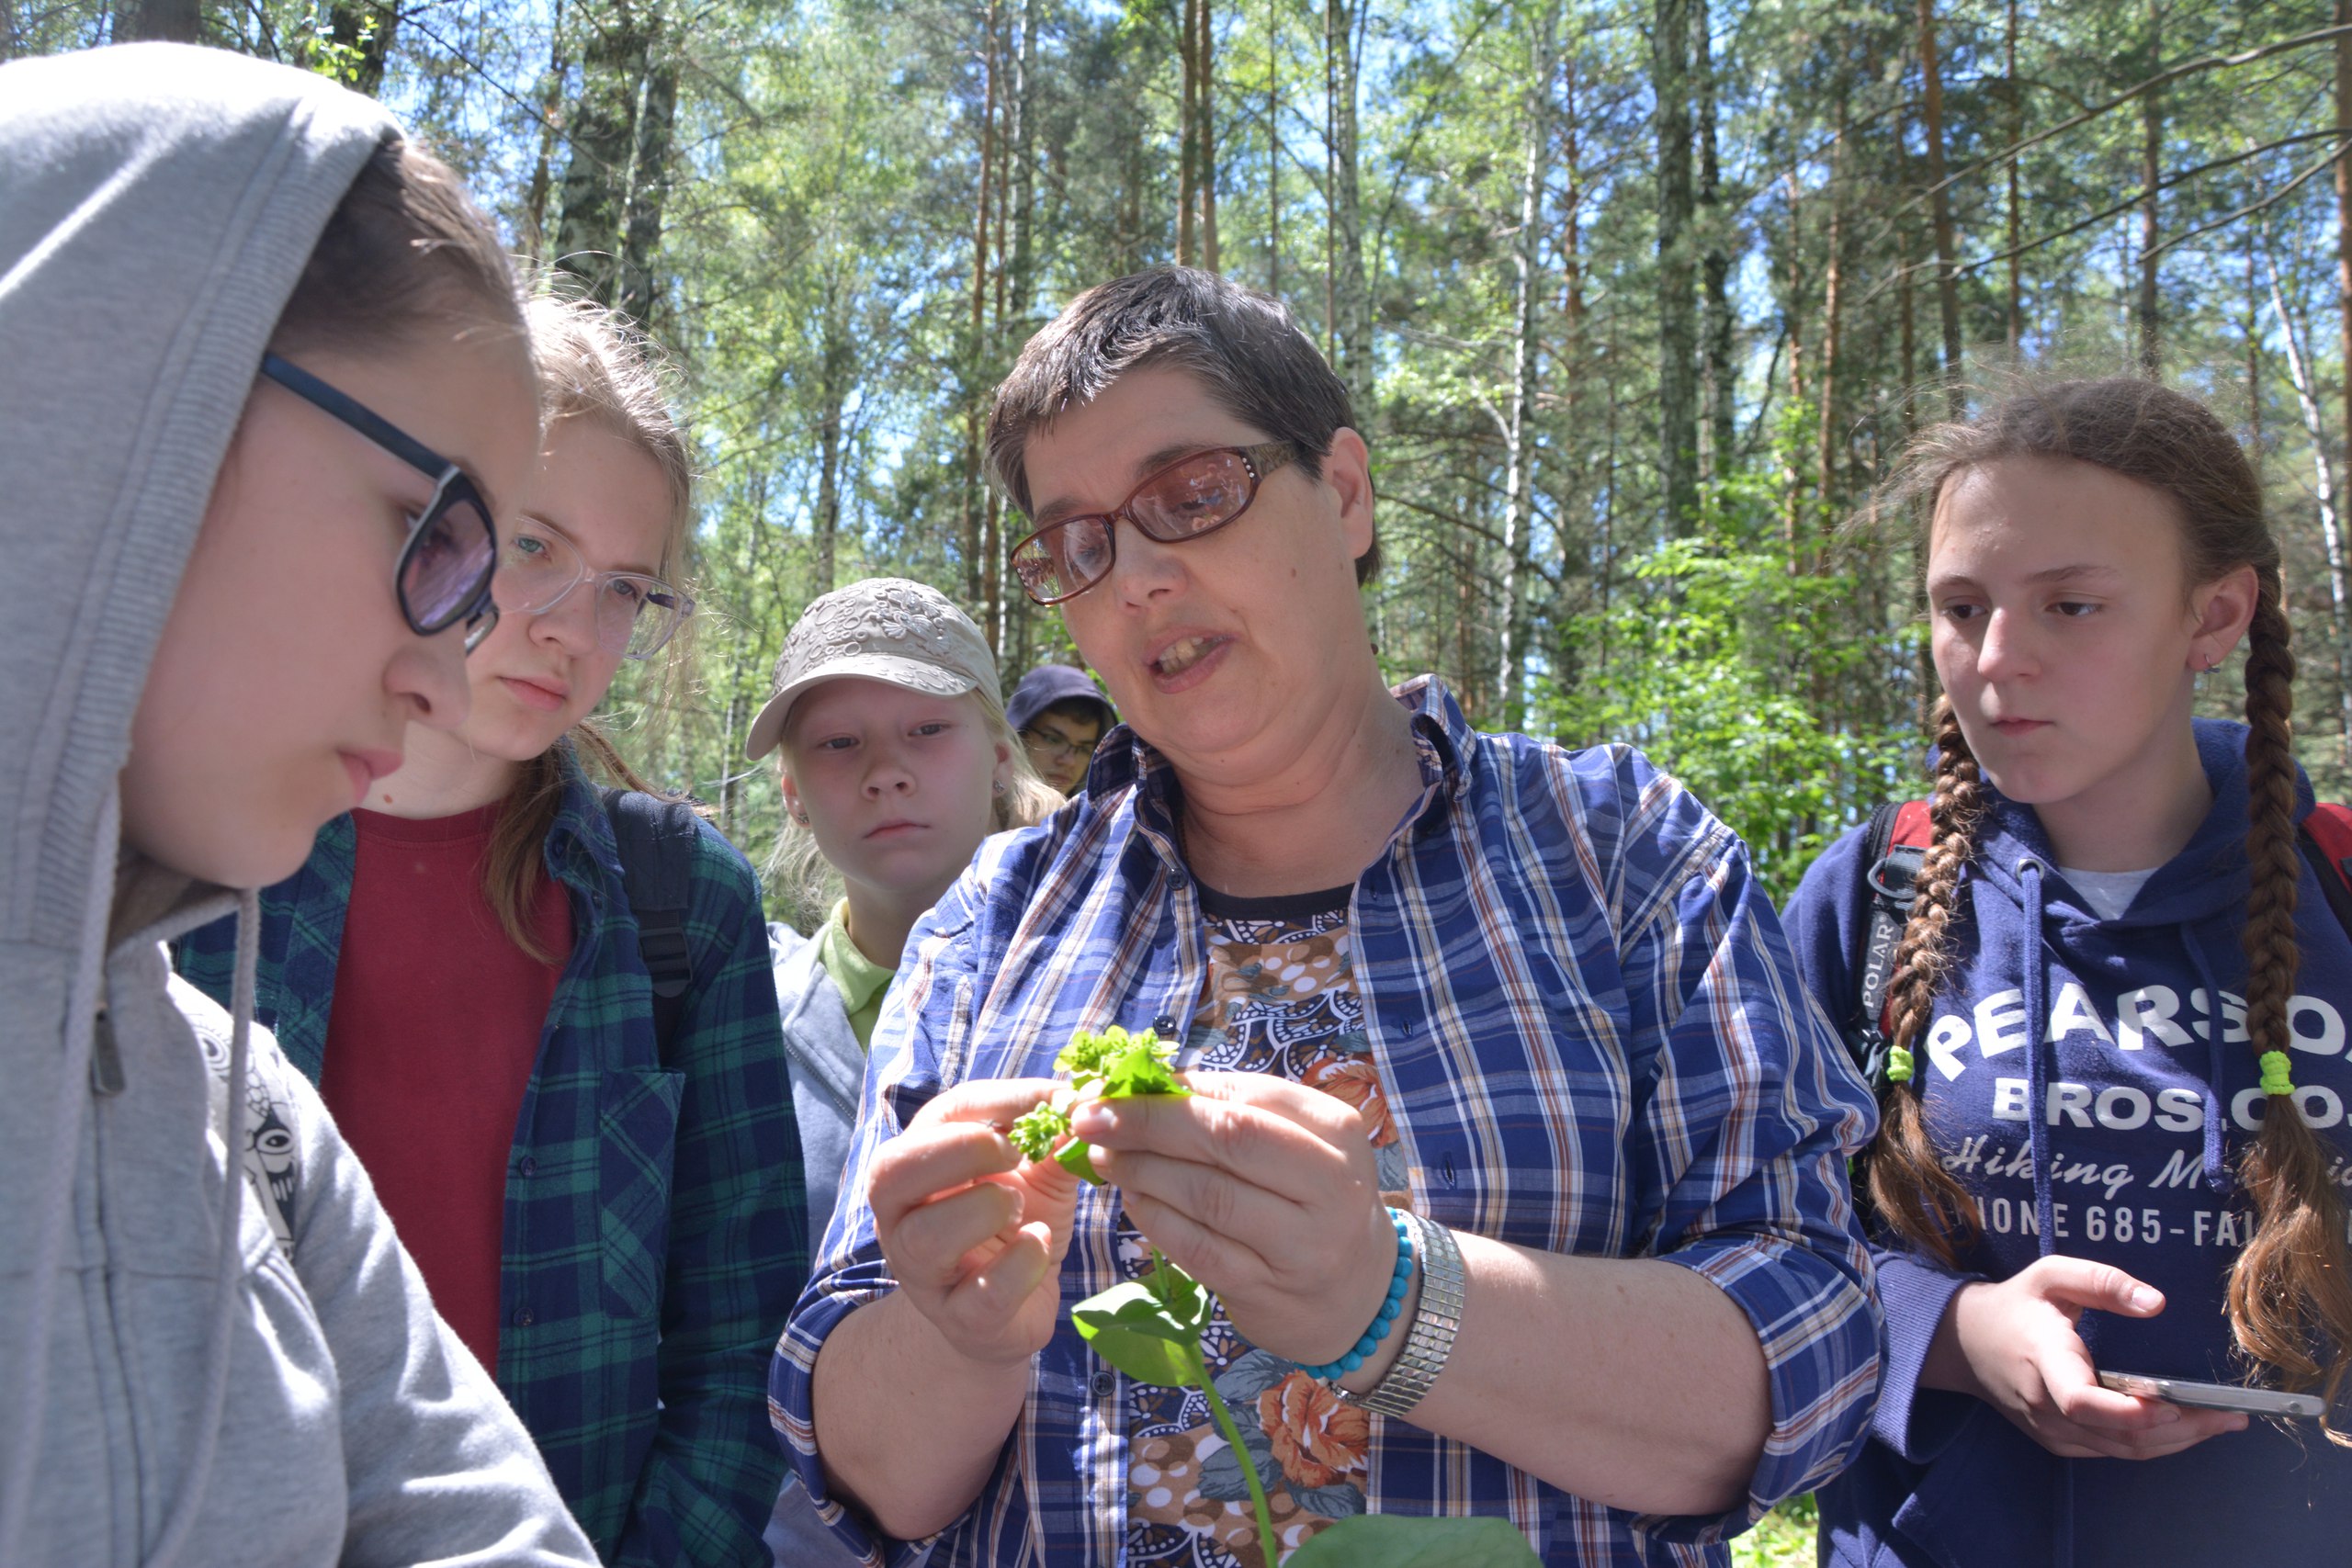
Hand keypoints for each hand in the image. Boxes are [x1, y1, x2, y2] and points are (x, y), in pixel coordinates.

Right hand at [868, 1078, 1082, 1369]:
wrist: (1010, 1312)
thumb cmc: (1015, 1226)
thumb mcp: (1038, 1172)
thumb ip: (1057, 1135)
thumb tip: (1090, 1094)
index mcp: (922, 1161)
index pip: (942, 1115)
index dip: (1001, 1101)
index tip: (1057, 1101)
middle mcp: (904, 1215)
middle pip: (894, 1171)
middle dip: (961, 1149)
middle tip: (1015, 1152)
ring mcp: (924, 1272)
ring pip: (925, 1236)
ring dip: (983, 1209)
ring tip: (1022, 1209)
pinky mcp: (960, 1319)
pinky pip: (979, 1293)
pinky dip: (1018, 1265)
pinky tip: (1039, 1245)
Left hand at [1074, 1069, 1397, 1367]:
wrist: (1359, 1292)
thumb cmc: (1313, 1197)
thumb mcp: (1297, 1142)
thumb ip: (1235, 1109)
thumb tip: (1149, 1082)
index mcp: (1335, 1131)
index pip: (1244, 1098)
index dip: (1170, 1092)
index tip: (1111, 1086)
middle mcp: (1330, 1185)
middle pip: (1227, 1140)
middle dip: (1148, 1124)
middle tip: (1090, 1118)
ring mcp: (1302, 1244)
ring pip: (1207, 1197)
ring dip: (1143, 1171)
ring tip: (1106, 1157)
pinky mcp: (1268, 1290)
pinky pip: (1198, 1249)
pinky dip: (1155, 1219)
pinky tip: (1133, 1199)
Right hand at [1944, 1256, 2247, 1459]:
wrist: (1964, 1343)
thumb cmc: (2016, 1304)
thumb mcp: (2051, 1274)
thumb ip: (2102, 1280)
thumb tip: (2157, 1303)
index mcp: (2043, 1359)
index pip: (2080, 1400)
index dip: (2129, 1412)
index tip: (2174, 1405)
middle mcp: (2045, 1404)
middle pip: (2119, 1435)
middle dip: (2182, 1429)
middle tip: (2230, 1416)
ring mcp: (2051, 1429)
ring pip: (2123, 1450)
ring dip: (2177, 1442)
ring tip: (2221, 1423)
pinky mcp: (2059, 1441)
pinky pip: (2112, 1452)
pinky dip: (2153, 1445)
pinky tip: (2183, 1429)